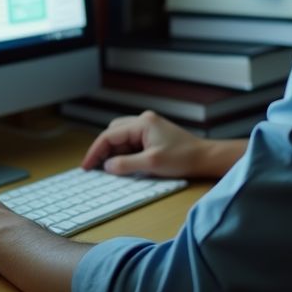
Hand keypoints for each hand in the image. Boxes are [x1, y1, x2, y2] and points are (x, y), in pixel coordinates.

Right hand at [81, 110, 241, 178]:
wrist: (205, 158)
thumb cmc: (183, 158)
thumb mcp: (151, 163)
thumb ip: (126, 164)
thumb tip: (106, 166)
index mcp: (142, 123)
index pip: (109, 135)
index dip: (95, 151)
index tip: (86, 166)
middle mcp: (143, 121)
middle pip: (112, 133)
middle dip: (102, 150)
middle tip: (93, 169)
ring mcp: (148, 127)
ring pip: (120, 138)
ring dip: (113, 152)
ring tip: (106, 170)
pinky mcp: (152, 136)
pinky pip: (130, 143)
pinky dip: (123, 153)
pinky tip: (122, 165)